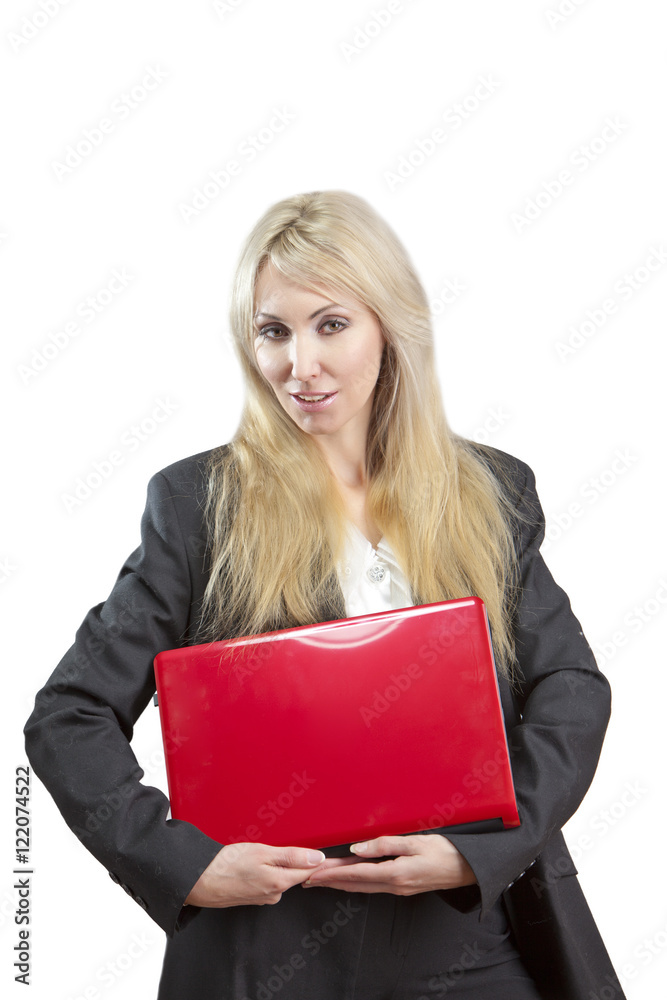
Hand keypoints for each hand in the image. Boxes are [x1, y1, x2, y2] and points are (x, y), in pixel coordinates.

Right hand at [185, 842, 326, 907]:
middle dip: (298, 860)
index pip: (310, 871)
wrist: (199, 881)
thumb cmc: (226, 864)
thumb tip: (317, 858)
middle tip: (296, 843)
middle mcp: (275, 894)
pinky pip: (268, 881)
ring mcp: (264, 897)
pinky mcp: (253, 897)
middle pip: (297, 874)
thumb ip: (292, 856)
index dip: (320, 860)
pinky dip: (266, 871)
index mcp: (280, 883)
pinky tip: (254, 863)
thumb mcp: (262, 852)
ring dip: (279, 865)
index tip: (331, 853)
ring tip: (267, 851)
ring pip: (281, 877)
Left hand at [300, 835, 475, 894]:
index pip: (355, 873)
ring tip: (322, 879)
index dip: (332, 873)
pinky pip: (372, 886)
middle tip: (308, 879)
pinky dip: (356, 882)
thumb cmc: (444, 851)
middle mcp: (394, 885)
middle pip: (354, 884)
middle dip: (330, 881)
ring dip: (340, 883)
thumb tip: (357, 848)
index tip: (313, 873)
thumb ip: (384, 844)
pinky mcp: (403, 886)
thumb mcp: (414, 842)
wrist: (467, 868)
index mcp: (395, 873)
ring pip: (361, 887)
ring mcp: (398, 888)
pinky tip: (349, 878)